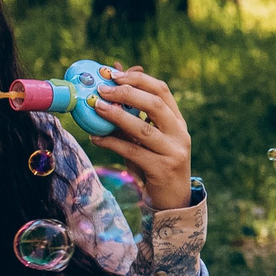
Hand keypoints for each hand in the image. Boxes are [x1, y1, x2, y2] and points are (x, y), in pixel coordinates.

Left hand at [89, 66, 193, 211]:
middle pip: (155, 104)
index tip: (114, 75)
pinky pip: (133, 152)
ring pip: (143, 128)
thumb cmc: (154, 164)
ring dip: (117, 116)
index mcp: (177, 121)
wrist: (172, 201)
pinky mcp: (162, 169)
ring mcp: (173, 151)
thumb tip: (112, 81)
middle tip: (102, 90)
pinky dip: (112, 143)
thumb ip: (132, 113)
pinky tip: (95, 138)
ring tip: (96, 107)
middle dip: (127, 93)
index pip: (162, 91)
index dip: (138, 79)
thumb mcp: (146, 138)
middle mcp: (179, 134)